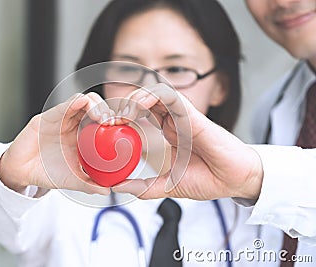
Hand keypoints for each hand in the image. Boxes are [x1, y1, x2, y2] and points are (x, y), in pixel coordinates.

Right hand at [0, 93, 111, 194]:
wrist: (22, 173)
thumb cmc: (47, 172)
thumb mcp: (72, 180)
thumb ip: (89, 184)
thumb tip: (107, 191)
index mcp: (82, 135)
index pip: (101, 120)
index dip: (113, 121)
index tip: (122, 129)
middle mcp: (73, 124)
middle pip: (95, 106)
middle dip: (107, 110)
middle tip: (112, 123)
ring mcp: (61, 119)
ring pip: (82, 100)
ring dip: (96, 104)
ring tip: (102, 118)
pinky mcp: (48, 117)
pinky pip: (64, 105)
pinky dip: (75, 102)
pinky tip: (82, 103)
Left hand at [113, 83, 263, 200]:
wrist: (235, 181)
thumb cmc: (208, 179)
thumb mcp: (168, 185)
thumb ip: (144, 186)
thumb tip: (118, 187)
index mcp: (168, 132)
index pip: (141, 114)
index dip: (122, 115)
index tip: (104, 128)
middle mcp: (174, 120)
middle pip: (144, 100)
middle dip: (123, 105)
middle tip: (107, 119)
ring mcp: (183, 116)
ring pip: (154, 92)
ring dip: (134, 98)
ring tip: (120, 113)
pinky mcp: (193, 115)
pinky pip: (170, 96)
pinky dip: (151, 96)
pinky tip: (137, 107)